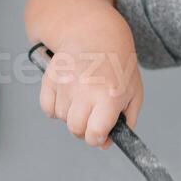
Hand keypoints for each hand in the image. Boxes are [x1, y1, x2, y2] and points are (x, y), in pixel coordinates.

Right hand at [38, 9, 143, 148]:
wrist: (98, 36)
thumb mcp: (133, 94)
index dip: (97, 138)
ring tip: (83, 98)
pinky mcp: (50, 78)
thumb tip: (104, 144)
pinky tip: (69, 95)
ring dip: (71, 115)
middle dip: (84, 130)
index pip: (94, 133)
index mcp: (109, 96)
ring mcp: (65, 84)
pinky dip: (56, 108)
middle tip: (92, 118)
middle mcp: (86, 90)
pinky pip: (47, 108)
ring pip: (62, 118)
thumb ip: (125, 122)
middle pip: (75, 129)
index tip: (101, 133)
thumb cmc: (118, 67)